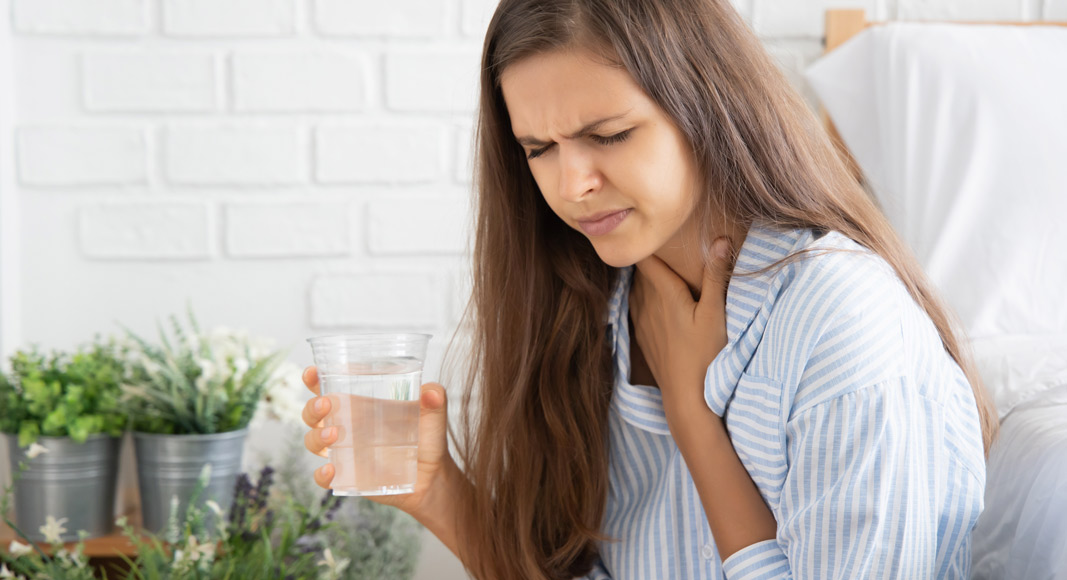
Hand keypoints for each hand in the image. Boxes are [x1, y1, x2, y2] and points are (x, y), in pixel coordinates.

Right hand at [300, 366, 454, 516]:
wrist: (432, 475)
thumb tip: (432, 392)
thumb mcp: (433, 414)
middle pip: (313, 414)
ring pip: (313, 442)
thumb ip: (435, 398)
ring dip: (317, 437)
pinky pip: (324, 477)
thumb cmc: (427, 438)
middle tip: (327, 404)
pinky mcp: (348, 477)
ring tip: (335, 435)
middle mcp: (345, 427)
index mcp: (359, 405)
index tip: (312, 372)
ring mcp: (344, 453)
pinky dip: (322, 474)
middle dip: (313, 407)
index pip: (328, 387)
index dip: (314, 379)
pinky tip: (331, 470)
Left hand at [629, 237, 733, 410]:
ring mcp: (640, 321)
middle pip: (642, 271)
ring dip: (648, 279)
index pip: (647, 257)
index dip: (649, 241)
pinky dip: (645, 298)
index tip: (656, 228)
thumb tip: (718, 239)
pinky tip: (657, 301)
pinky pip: (636, 307)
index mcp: (664, 294)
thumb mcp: (716, 313)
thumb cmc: (705, 355)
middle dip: (652, 257)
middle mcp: (646, 304)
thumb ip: (716, 276)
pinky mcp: (641, 336)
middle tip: (665, 244)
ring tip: (664, 270)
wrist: (686, 398)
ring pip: (637, 289)